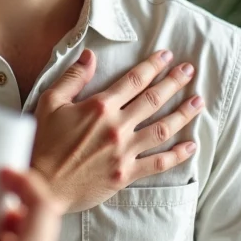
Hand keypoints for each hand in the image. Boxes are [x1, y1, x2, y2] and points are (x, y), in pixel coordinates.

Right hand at [31, 48, 202, 212]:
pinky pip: (158, 163)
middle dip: (174, 82)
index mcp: (99, 107)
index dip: (153, 66)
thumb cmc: (44, 143)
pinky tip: (191, 145)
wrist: (42, 186)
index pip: (134, 80)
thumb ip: (73, 78)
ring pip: (162, 129)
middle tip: (190, 72)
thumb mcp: (51, 102)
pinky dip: (177, 154)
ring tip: (198, 102)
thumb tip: (90, 55)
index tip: (167, 56)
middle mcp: (116, 127)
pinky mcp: (126, 174)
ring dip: (183, 114)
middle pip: (153, 100)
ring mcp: (124, 152)